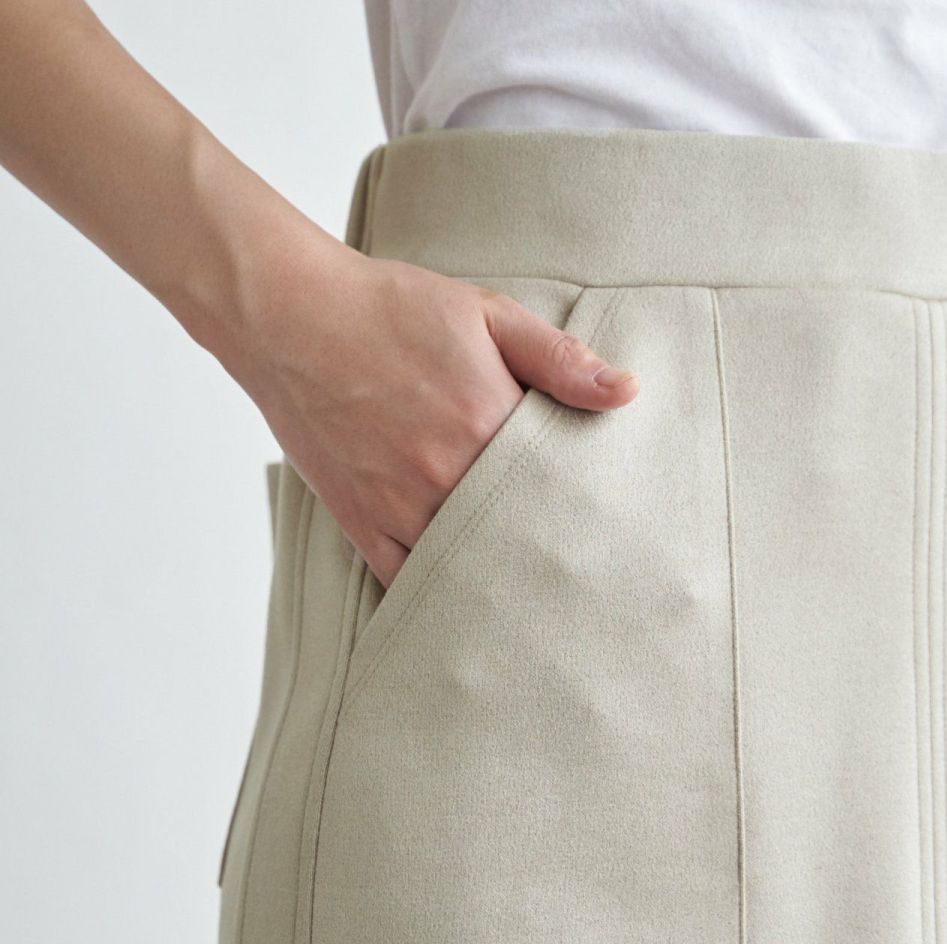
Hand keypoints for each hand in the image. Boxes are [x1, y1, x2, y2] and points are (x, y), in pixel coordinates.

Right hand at [222, 238, 638, 586]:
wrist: (288, 317)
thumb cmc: (389, 309)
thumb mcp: (486, 314)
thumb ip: (558, 359)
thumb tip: (627, 393)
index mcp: (486, 424)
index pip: (559, 486)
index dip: (586, 506)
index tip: (610, 522)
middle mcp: (446, 476)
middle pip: (519, 537)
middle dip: (550, 552)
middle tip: (586, 572)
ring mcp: (400, 507)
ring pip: (467, 567)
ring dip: (500, 579)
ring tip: (537, 594)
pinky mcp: (362, 523)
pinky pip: (407, 581)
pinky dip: (438, 592)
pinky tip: (468, 601)